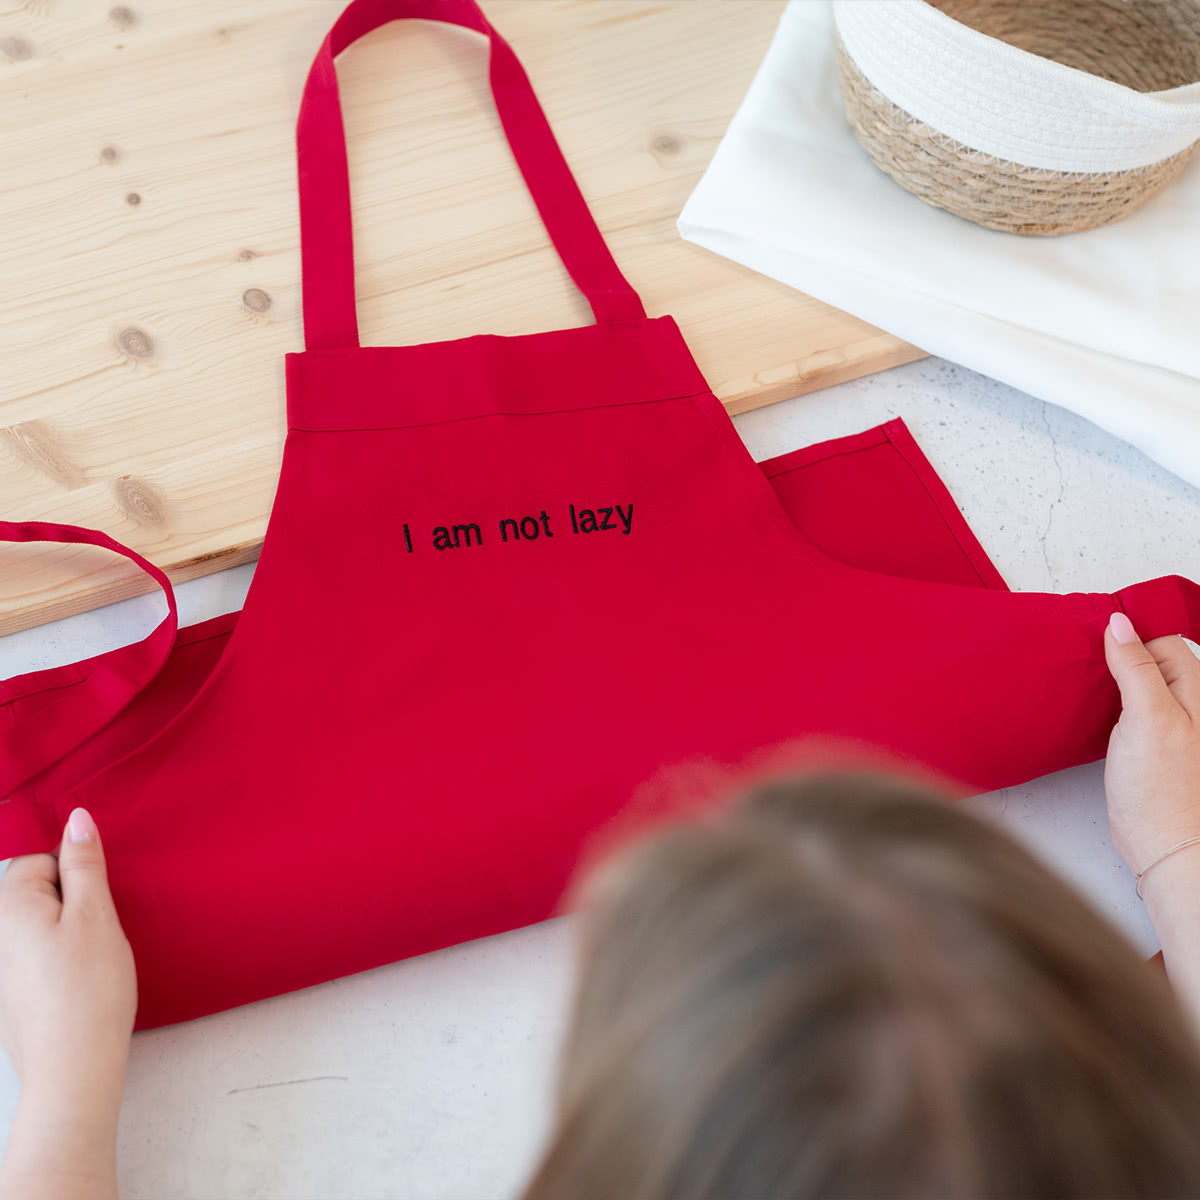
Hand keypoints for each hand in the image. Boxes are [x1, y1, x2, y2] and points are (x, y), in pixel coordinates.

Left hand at [0, 807, 135, 1093]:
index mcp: (9, 904)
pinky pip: (38, 953)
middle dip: (74, 900)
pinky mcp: (9, 991)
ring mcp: (0, 965)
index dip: (78, 872)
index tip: (99, 898)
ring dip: (70, 930)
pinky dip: (61, 958)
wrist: (72, 1071)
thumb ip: (84, 863)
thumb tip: (76, 819)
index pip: (41, 857)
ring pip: (41, 922)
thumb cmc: (88, 992)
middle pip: (38, 889)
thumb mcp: (96, 916)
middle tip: (100, 930)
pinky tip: (80, 981)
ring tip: (93, 959)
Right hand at [1103, 612, 1199, 879]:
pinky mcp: (1147, 746)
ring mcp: (1167, 727)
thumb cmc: (1161, 790)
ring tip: (1085, 679)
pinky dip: (1110, 703)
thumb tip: (1120, 624)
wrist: (1161, 845)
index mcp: (1195, 692)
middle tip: (1086, 657)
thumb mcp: (1147, 716)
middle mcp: (1186, 707)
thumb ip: (1135, 667)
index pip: (1164, 641)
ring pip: (1139, 683)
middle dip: (1120, 653)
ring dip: (1113, 678)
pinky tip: (1092, 709)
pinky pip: (1130, 708)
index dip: (1132, 634)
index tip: (1097, 636)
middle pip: (1152, 659)